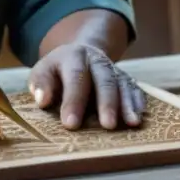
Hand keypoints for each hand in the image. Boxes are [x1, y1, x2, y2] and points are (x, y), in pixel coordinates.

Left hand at [28, 43, 145, 130]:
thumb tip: (42, 100)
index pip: (75, 77)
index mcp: (73, 56)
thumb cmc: (57, 71)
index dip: (73, 100)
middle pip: (104, 79)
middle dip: (107, 102)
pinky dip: (138, 102)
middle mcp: (96, 60)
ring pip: (122, 84)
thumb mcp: (43, 71)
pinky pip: (134, 88)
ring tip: (131, 123)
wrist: (79, 55)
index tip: (70, 124)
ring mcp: (113, 69)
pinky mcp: (125, 78)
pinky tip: (139, 118)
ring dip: (127, 104)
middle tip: (108, 125)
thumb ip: (41, 84)